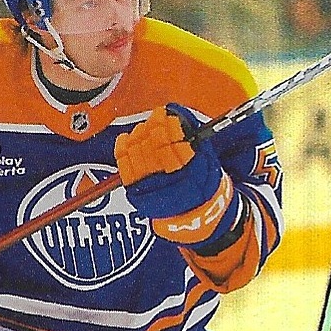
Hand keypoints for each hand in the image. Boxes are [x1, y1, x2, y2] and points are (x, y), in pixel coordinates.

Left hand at [114, 104, 232, 242]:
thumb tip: (178, 114)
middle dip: (154, 127)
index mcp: (188, 173)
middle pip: (153, 145)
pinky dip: (123, 147)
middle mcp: (166, 180)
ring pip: (138, 152)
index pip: (173, 143)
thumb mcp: (207, 163)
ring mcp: (148, 186)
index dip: (167, 126)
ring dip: (140, 134)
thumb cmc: (200, 186)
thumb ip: (194, 140)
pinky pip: (123, 164)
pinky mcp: (134, 190)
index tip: (165, 114)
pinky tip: (126, 137)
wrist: (191, 216)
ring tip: (145, 128)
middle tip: (156, 118)